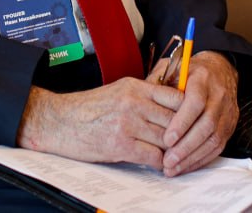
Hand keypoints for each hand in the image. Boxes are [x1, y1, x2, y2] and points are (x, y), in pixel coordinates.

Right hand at [15, 79, 181, 169]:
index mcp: (136, 86)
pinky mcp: (121, 144)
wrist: (59, 121)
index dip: (187, 111)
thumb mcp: (118, 91)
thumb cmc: (89, 109)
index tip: (191, 122)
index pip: (175, 96)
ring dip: (173, 150)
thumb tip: (169, 103)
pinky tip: (160, 164)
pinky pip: (153, 155)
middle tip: (189, 144)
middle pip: (175, 118)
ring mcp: (128, 123)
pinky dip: (160, 162)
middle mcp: (135, 102)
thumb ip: (143, 95)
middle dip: (184, 134)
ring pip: (167, 138)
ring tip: (176, 156)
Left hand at [156, 51, 238, 176]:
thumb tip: (142, 101)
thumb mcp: (172, 68)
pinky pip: (218, 147)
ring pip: (214, 139)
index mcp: (203, 78)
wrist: (219, 70)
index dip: (182, 122)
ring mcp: (227, 111)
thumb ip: (158, 83)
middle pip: (206, 124)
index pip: (195, 102)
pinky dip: (201, 159)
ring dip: (192, 156)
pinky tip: (185, 165)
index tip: (167, 139)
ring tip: (173, 167)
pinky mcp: (230, 125)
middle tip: (168, 160)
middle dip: (186, 146)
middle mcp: (218, 94)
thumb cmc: (190, 72)